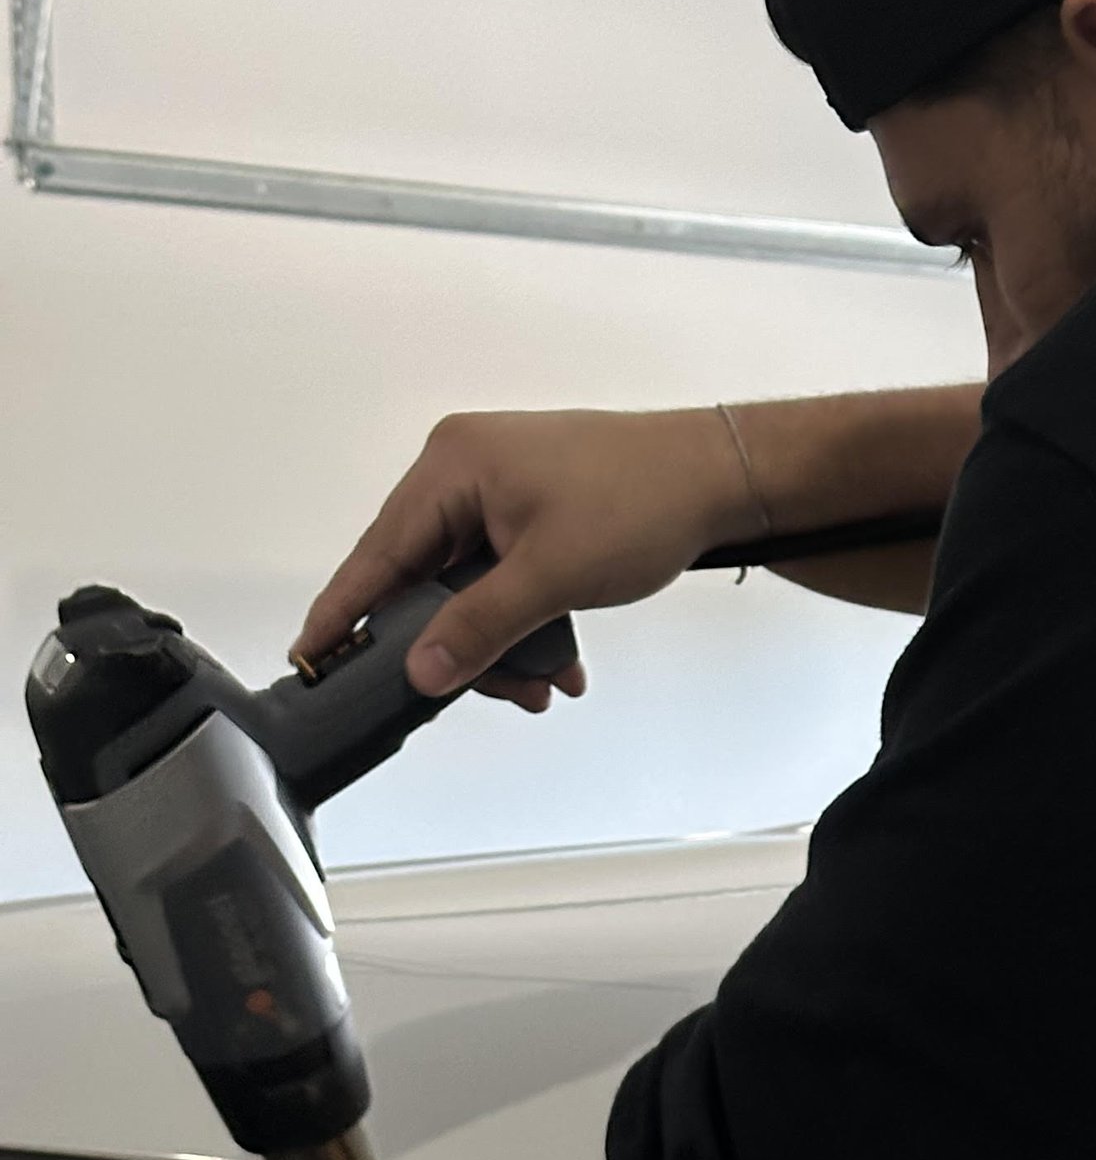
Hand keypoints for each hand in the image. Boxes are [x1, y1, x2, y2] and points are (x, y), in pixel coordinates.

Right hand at [291, 406, 754, 706]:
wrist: (719, 478)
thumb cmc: (643, 500)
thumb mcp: (550, 577)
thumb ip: (478, 628)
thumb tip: (422, 670)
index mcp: (452, 468)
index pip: (377, 553)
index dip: (345, 612)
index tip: (312, 655)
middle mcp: (465, 471)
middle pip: (425, 579)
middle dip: (458, 646)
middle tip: (498, 691)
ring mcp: (499, 491)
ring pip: (469, 588)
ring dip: (503, 643)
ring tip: (545, 684)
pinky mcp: (531, 512)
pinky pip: (504, 578)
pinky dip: (526, 621)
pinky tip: (561, 661)